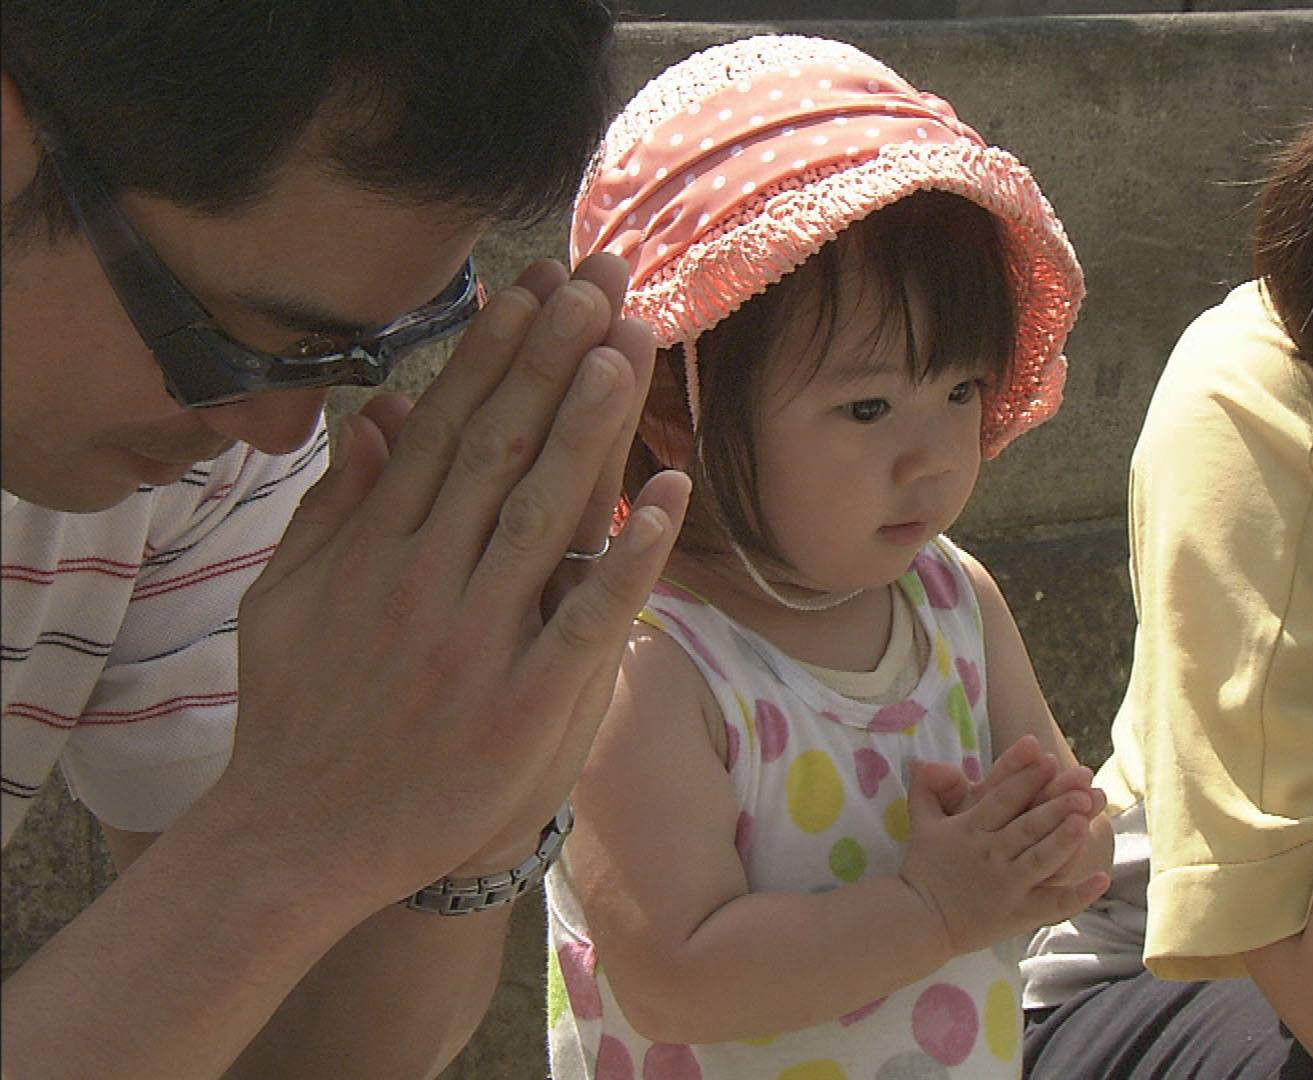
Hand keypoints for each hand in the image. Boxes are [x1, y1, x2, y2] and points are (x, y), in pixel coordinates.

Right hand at [223, 253, 690, 907]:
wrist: (299, 843)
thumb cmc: (298, 716)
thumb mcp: (286, 600)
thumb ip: (335, 507)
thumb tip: (373, 416)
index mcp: (376, 547)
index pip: (448, 425)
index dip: (496, 350)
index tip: (536, 282)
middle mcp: (426, 578)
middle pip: (500, 447)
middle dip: (551, 355)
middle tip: (598, 277)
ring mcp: (477, 639)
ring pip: (541, 513)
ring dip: (588, 426)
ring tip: (625, 345)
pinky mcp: (525, 703)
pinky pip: (589, 618)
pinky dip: (632, 557)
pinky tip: (672, 497)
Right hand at [899, 757, 1108, 956]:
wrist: (919, 920)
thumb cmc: (925, 868)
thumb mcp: (922, 824)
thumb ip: (927, 789)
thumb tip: (921, 760)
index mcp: (970, 829)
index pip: (1002, 798)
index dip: (1026, 778)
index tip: (1049, 758)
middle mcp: (990, 854)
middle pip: (1028, 825)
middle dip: (1055, 804)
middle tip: (1082, 786)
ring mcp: (1007, 885)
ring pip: (1040, 859)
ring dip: (1063, 840)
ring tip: (1084, 822)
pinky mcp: (1018, 914)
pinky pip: (1053, 904)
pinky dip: (1079, 894)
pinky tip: (1102, 878)